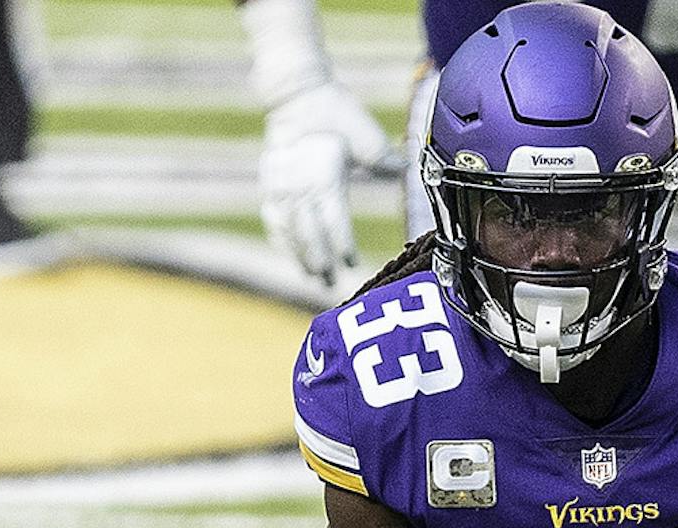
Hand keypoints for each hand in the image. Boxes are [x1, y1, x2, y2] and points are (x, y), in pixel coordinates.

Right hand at [260, 80, 390, 284]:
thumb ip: (383, 158)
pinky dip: (282, 238)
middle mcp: (299, 186)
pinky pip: (273, 219)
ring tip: (311, 275)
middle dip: (319, 261)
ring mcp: (280, 186)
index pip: (333, 222)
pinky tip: (289, 251)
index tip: (351, 262)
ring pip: (289, 231)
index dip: (341, 246)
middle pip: (309, 234)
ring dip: (299, 256)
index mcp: (324, 176)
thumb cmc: (335, 111)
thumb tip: (407, 168)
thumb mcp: (364, 133)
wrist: (296, 95)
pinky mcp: (270, 183)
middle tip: (330, 283)